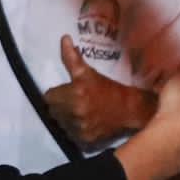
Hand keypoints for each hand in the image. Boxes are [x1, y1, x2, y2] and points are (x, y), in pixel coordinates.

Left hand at [43, 37, 158, 148]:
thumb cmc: (109, 89)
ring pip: (61, 124)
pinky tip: (85, 123)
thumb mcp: (89, 72)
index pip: (49, 97)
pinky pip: (70, 135)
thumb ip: (72, 57)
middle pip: (53, 111)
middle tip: (74, 102)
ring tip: (80, 112)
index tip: (67, 93)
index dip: (57, 94)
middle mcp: (75, 113)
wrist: (131, 110)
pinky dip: (75, 130)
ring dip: (67, 119)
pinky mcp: (85, 141)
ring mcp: (80, 129)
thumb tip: (64, 38)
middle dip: (61, 106)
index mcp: (74, 94)